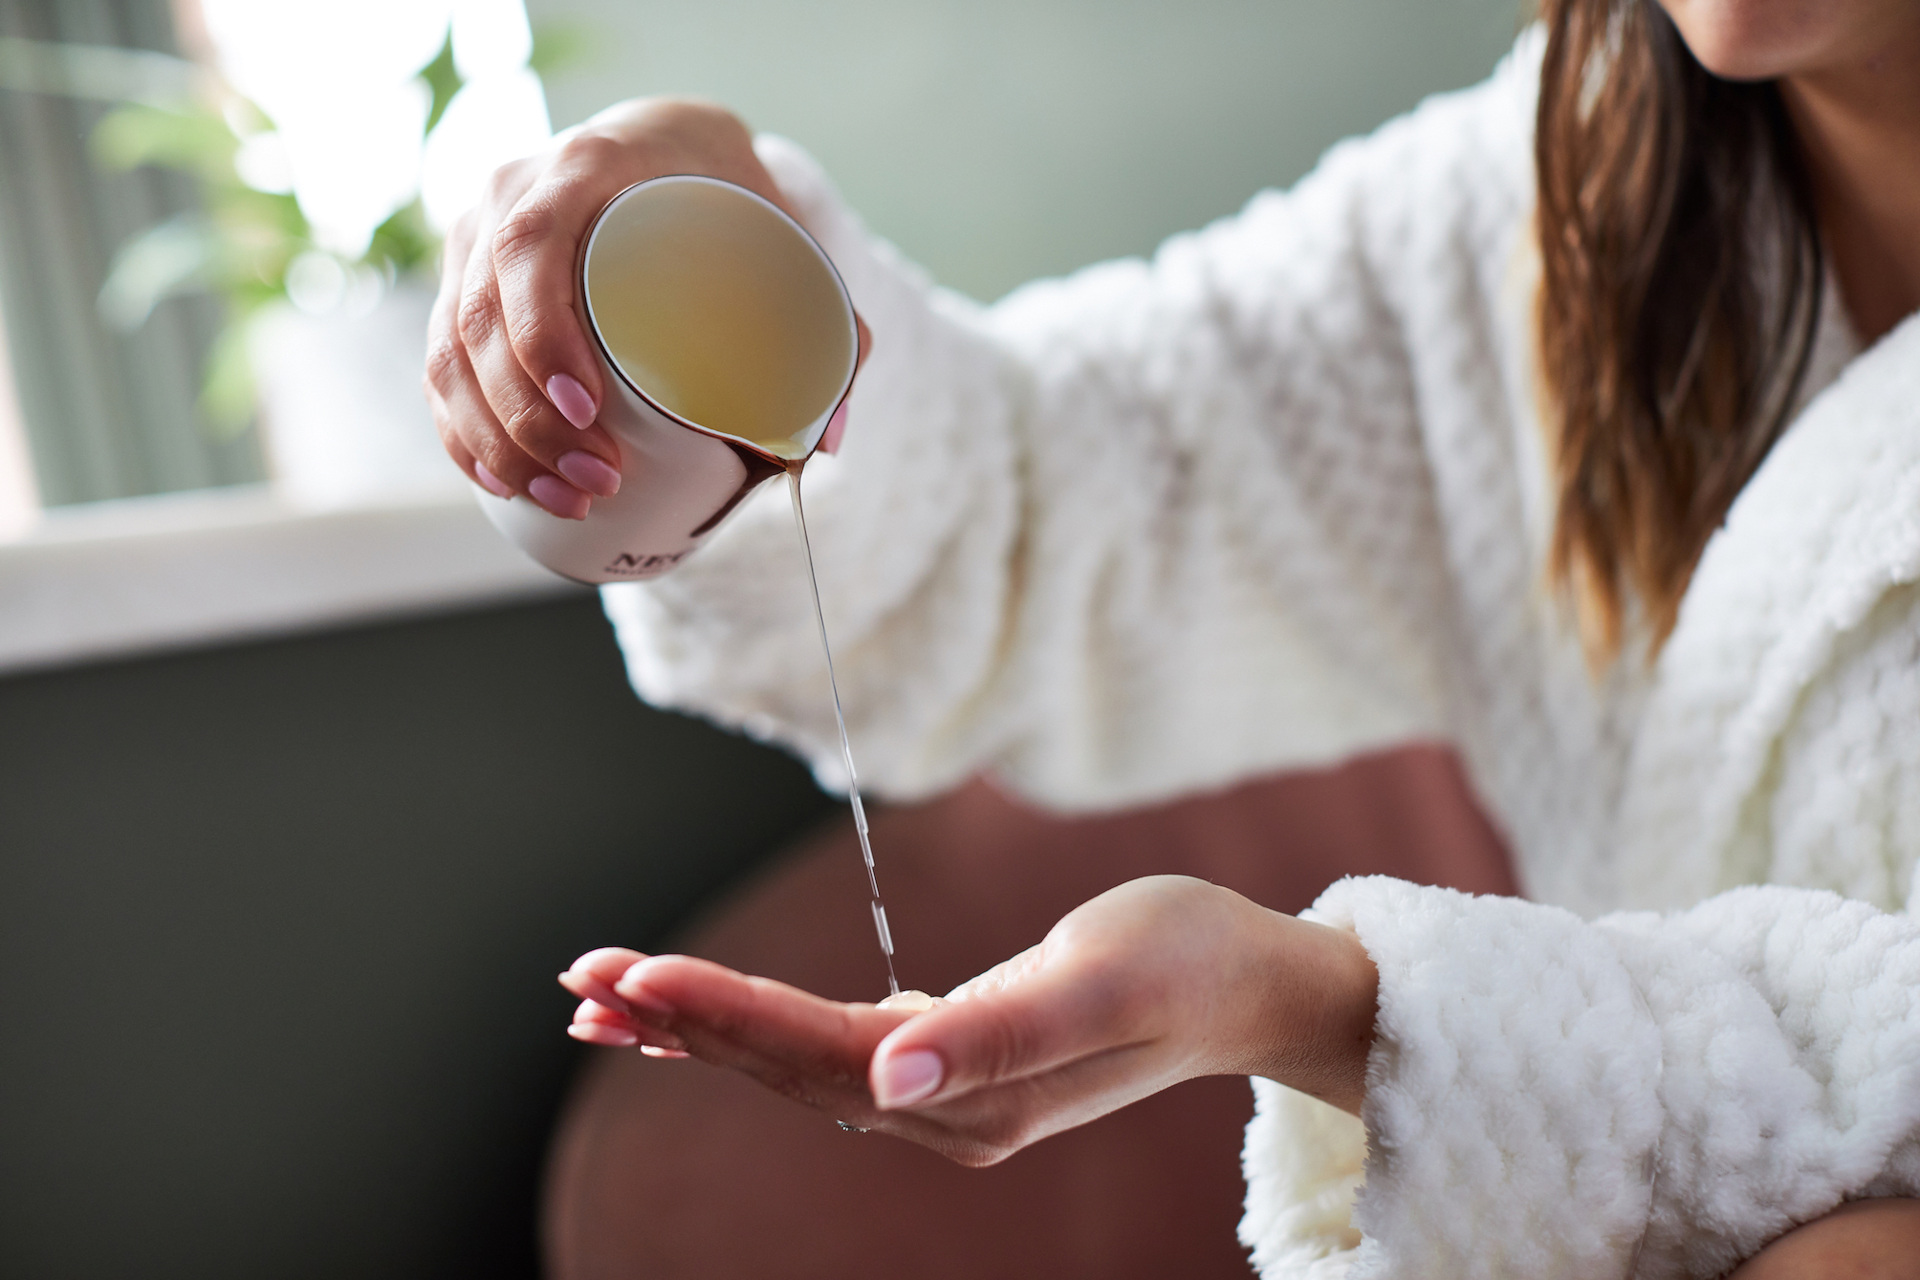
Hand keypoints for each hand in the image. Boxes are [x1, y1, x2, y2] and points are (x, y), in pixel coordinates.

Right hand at [425, 98, 867, 519]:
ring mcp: (474, 244)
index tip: (587, 409)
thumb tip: (821, 436)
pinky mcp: (461, 289)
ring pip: (450, 353)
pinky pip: (439, 369)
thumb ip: (822, 321)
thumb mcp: (778, 230)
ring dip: (499, 441)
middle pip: (482, 317)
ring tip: (571, 498)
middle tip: (600, 480)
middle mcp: (509, 197)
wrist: (668, 146)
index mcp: (584, 165)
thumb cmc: (725, 191)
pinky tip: (502, 483)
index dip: (543, 333)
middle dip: (530, 419)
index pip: (531, 243)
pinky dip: (464, 434)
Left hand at [557, 876, 1377, 1165]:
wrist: (1252, 984)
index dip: (724, 1019)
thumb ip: (1002, 1030)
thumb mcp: (1107, 979)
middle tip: (581, 981)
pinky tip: (705, 1021)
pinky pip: (829, 1051)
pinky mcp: (951, 1062)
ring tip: (606, 1003)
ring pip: (796, 1067)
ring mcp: (947, 1095)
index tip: (635, 978)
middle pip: (788, 1069)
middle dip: (682, 1025)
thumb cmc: (1188, 961)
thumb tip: (893, 1073)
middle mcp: (946, 1110)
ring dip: (701, 1033)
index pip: (821, 1056)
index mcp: (975, 1095)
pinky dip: (755, 1032)